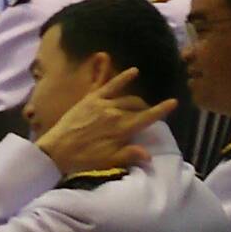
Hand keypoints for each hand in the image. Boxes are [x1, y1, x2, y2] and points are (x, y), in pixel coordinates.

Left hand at [36, 69, 177, 177]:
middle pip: (137, 107)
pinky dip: (121, 77)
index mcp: (121, 128)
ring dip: (136, 99)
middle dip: (146, 109)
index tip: (174, 102)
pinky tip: (133, 71)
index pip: (147, 117)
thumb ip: (129, 154)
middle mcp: (115, 112)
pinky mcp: (91, 98)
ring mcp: (103, 103)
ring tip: (140, 102)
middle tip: (148, 114)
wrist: (56, 150)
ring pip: (126, 97)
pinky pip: (108, 84)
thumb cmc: (83, 159)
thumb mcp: (108, 161)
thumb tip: (149, 153)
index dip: (161, 110)